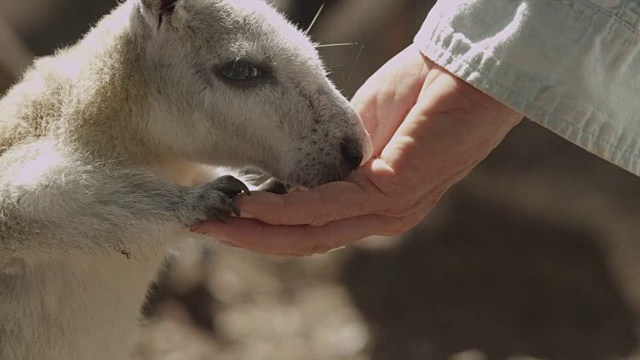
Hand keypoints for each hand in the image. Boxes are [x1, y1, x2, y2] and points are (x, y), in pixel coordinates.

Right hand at [193, 45, 522, 255]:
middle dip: (250, 238)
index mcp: (369, 201)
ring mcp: (388, 209)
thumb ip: (330, 159)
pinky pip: (329, 207)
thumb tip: (291, 171)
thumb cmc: (418, 96)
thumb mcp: (361, 133)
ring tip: (217, 220)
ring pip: (312, 233)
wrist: (464, 72)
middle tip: (204, 228)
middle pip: (305, 240)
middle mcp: (379, 216)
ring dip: (260, 230)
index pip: (311, 226)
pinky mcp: (393, 190)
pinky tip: (254, 203)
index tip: (223, 213)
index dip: (265, 227)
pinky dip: (287, 209)